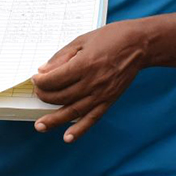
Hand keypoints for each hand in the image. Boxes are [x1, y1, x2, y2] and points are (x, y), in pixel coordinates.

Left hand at [31, 21, 147, 141]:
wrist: (139, 45)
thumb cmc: (111, 38)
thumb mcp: (81, 41)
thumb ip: (61, 57)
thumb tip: (43, 70)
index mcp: (84, 65)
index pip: (54, 80)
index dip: (40, 81)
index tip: (36, 78)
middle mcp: (92, 82)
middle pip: (60, 96)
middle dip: (44, 95)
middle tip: (39, 92)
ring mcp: (101, 94)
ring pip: (72, 111)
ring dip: (54, 120)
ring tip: (40, 126)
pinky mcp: (109, 101)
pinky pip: (92, 118)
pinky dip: (79, 130)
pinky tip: (67, 137)